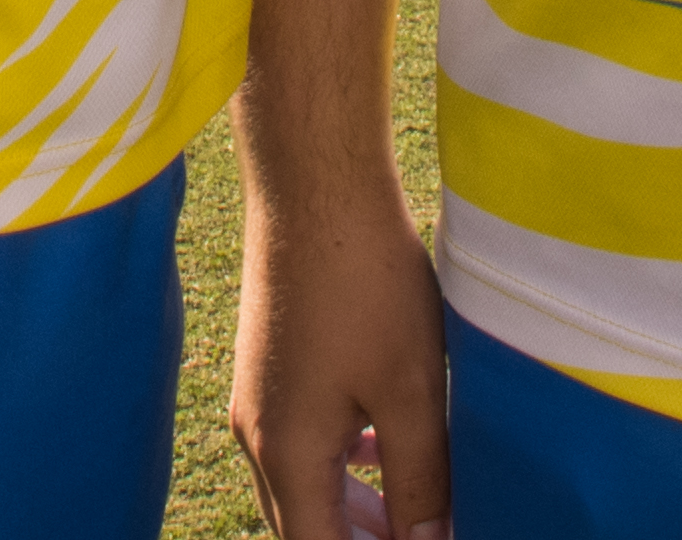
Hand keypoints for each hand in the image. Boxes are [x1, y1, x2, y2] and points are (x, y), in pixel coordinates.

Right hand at [234, 170, 450, 539]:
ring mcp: (256, 396)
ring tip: (413, 518)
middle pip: (303, 530)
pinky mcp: (267, 363)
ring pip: (301, 487)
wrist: (314, 178)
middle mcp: (257, 435)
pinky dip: (339, 466)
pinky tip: (383, 450)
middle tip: (425, 538)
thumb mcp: (411, 389)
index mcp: (286, 455)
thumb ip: (421, 481)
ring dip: (351, 513)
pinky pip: (298, 443)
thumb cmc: (364, 277)